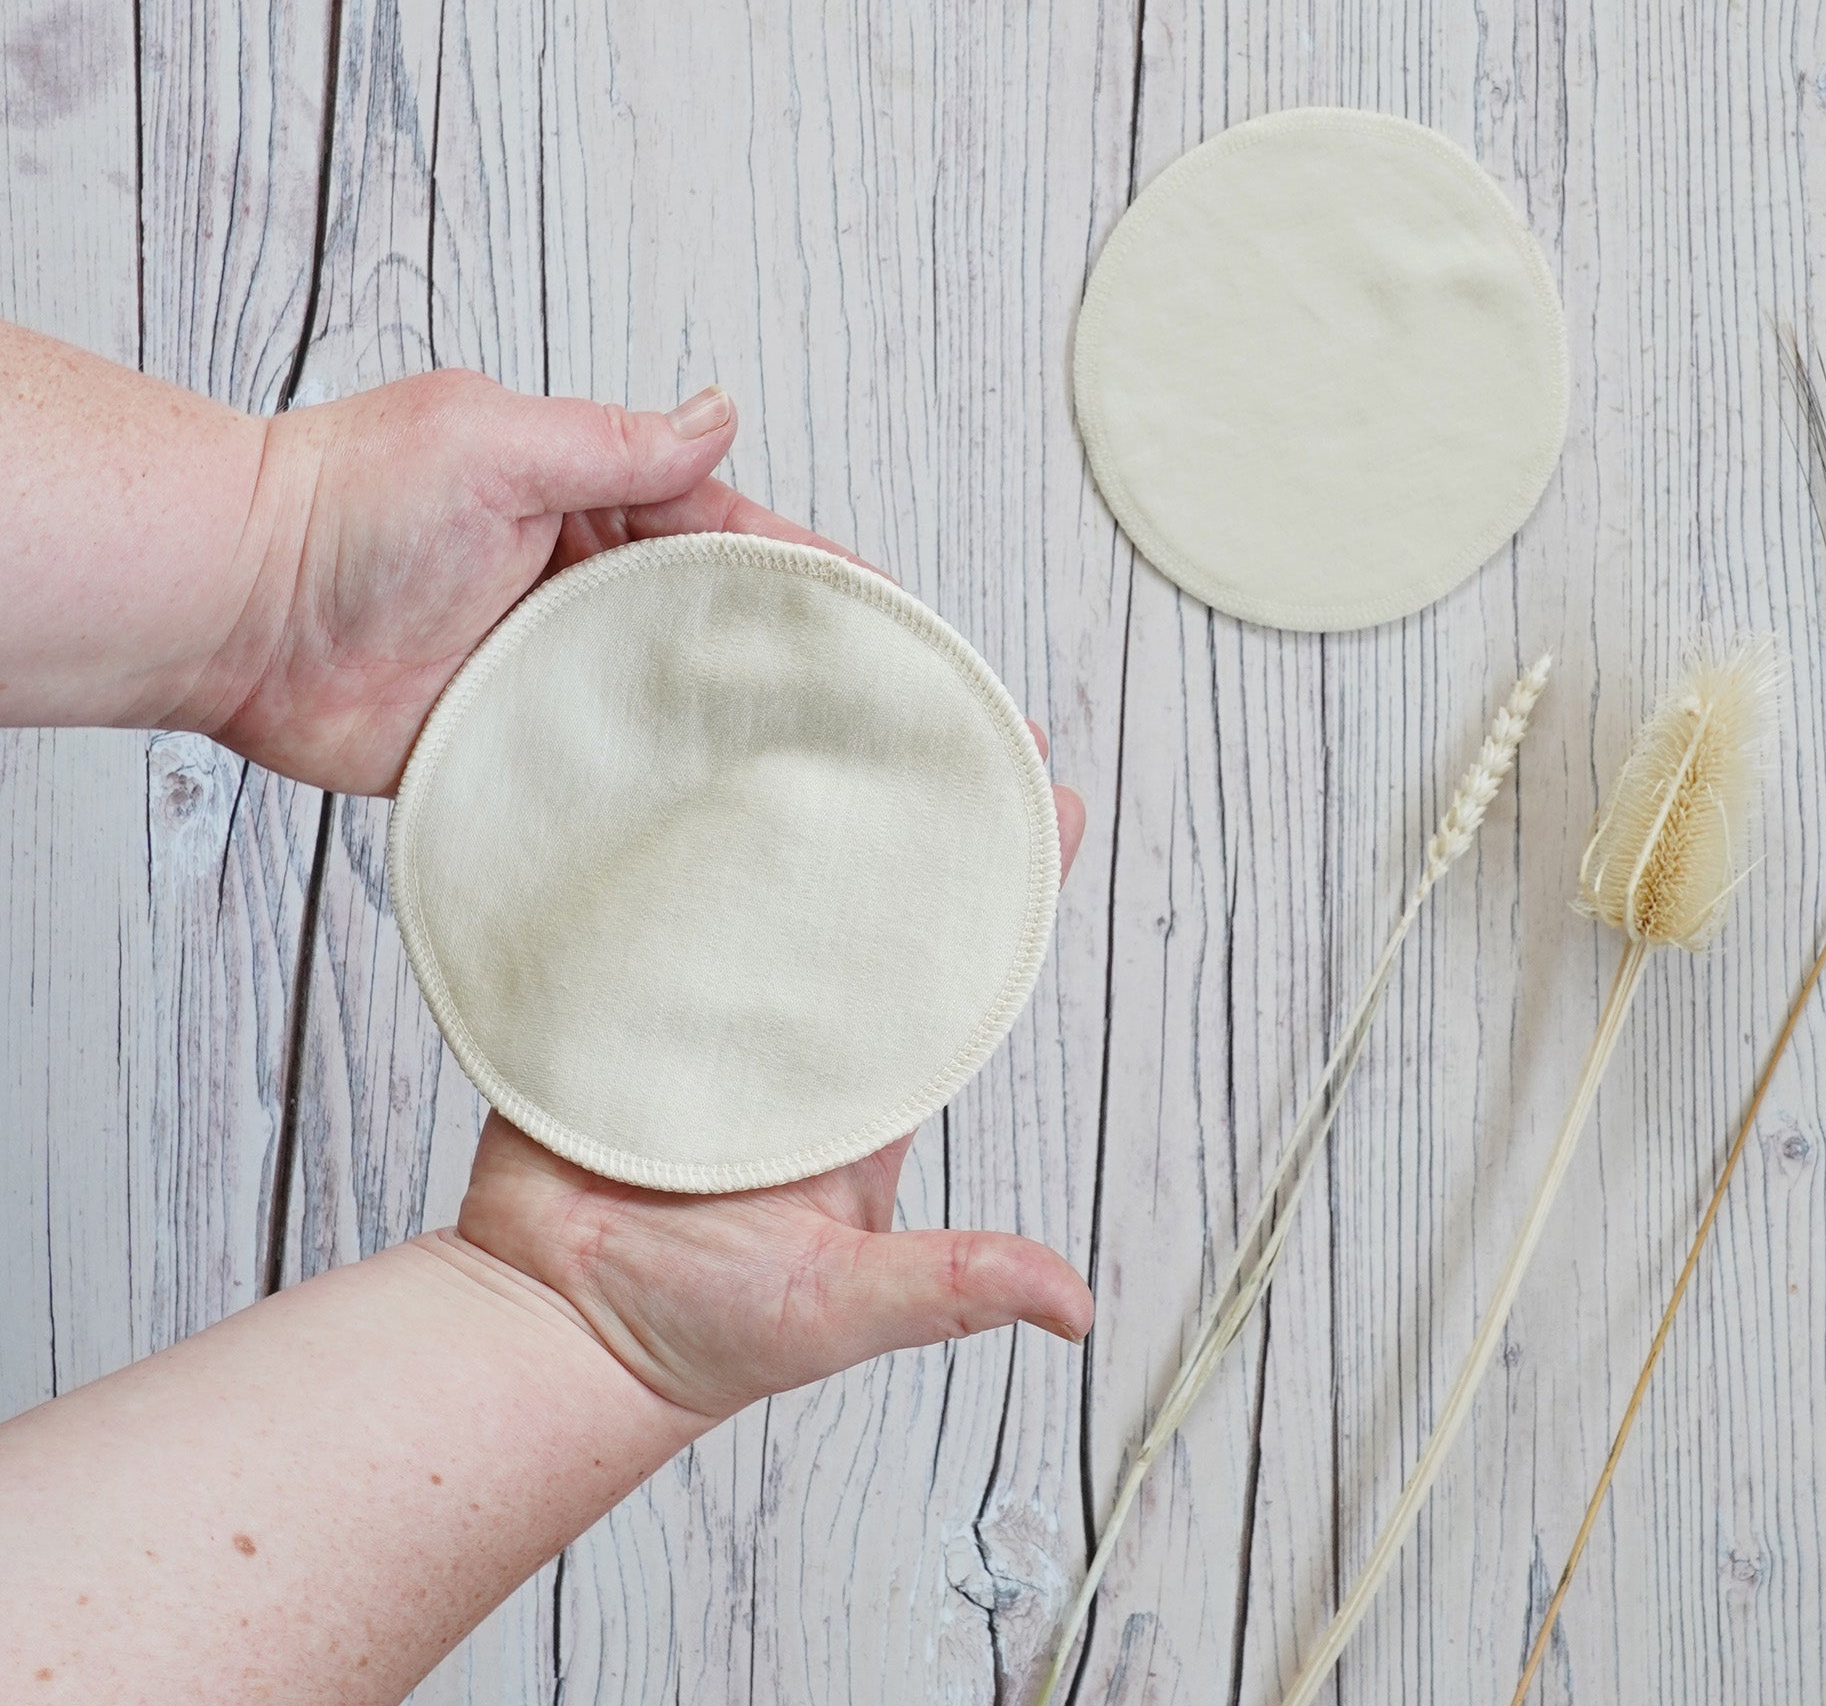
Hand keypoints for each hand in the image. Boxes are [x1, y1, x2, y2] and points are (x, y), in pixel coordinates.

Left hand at [197, 367, 825, 794]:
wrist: (228, 607)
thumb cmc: (340, 502)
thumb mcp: (493, 442)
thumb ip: (615, 443)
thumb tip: (721, 412)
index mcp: (581, 499)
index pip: (717, 527)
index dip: (797, 563)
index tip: (872, 598)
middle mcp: (571, 582)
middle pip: (702, 617)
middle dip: (779, 650)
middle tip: (866, 694)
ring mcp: (542, 664)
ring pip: (658, 695)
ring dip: (722, 723)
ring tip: (812, 764)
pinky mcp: (505, 739)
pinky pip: (591, 762)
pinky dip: (643, 781)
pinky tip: (704, 809)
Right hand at [453, 751, 1090, 1423]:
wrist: (543, 1333)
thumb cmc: (695, 1337)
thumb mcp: (835, 1308)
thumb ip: (944, 1289)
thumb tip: (1075, 1307)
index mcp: (872, 1085)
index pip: (962, 964)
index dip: (1011, 882)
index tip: (1053, 794)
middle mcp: (803, 1026)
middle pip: (870, 892)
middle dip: (911, 801)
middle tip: (945, 696)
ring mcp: (713, 1001)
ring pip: (767, 881)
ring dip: (793, 802)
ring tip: (822, 694)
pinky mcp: (624, 996)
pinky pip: (654, 905)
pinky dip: (668, 843)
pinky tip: (685, 766)